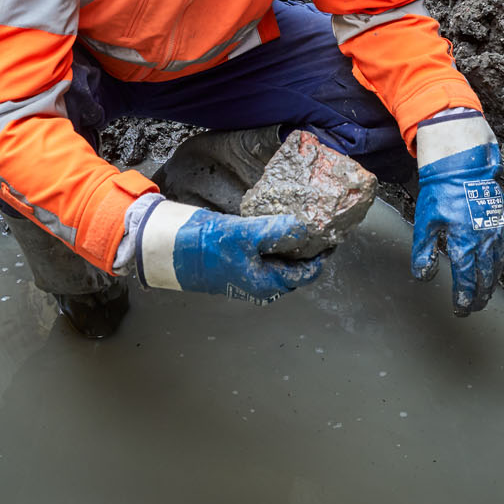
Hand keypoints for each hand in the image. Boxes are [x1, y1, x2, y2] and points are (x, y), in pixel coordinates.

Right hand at [136, 200, 325, 300]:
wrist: (170, 249)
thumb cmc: (206, 248)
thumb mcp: (244, 235)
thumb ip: (275, 231)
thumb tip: (304, 227)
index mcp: (267, 283)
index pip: (306, 272)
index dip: (322, 254)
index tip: (333, 234)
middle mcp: (260, 282)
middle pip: (295, 267)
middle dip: (308, 248)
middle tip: (319, 223)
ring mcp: (248, 273)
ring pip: (279, 259)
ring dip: (290, 242)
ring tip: (300, 220)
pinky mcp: (237, 262)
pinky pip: (264, 252)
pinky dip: (274, 239)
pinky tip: (274, 222)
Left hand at [411, 110, 503, 314]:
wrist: (462, 165)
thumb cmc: (440, 193)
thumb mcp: (425, 223)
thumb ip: (424, 253)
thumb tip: (424, 277)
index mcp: (464, 243)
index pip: (466, 281)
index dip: (464, 298)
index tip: (461, 308)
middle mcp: (485, 240)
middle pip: (486, 278)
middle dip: (480, 296)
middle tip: (474, 307)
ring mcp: (499, 229)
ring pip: (499, 265)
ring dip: (492, 281)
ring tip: (485, 293)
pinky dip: (501, 260)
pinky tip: (497, 266)